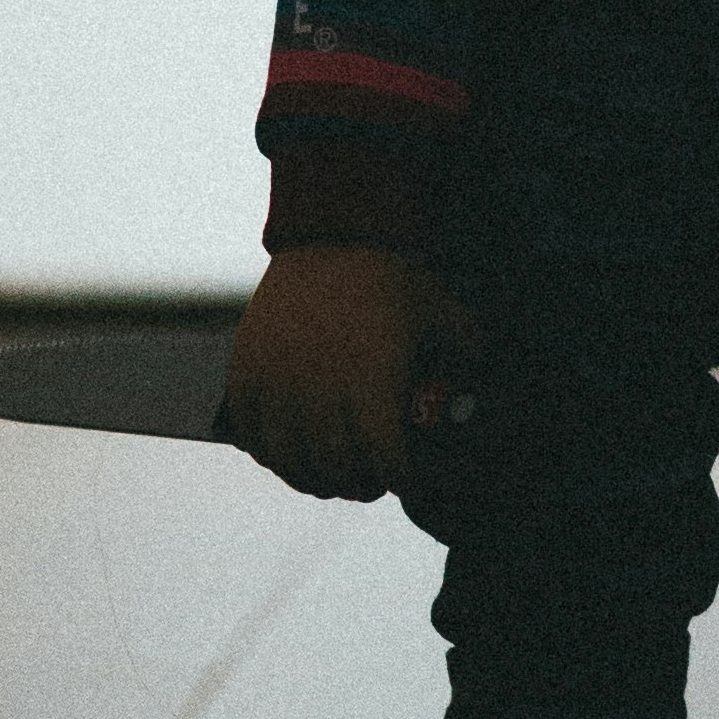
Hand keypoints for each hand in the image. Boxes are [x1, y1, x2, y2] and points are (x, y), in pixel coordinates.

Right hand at [219, 248, 474, 500]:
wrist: (330, 235)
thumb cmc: (392, 278)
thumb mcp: (444, 314)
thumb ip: (466, 353)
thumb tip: (472, 383)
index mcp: (374, 388)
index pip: (389, 466)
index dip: (404, 481)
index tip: (408, 479)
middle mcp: (322, 396)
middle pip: (341, 474)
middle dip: (362, 484)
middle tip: (370, 479)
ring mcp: (278, 389)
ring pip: (293, 466)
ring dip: (316, 478)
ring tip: (330, 473)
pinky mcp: (246, 378)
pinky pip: (254, 440)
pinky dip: (273, 455)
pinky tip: (290, 450)